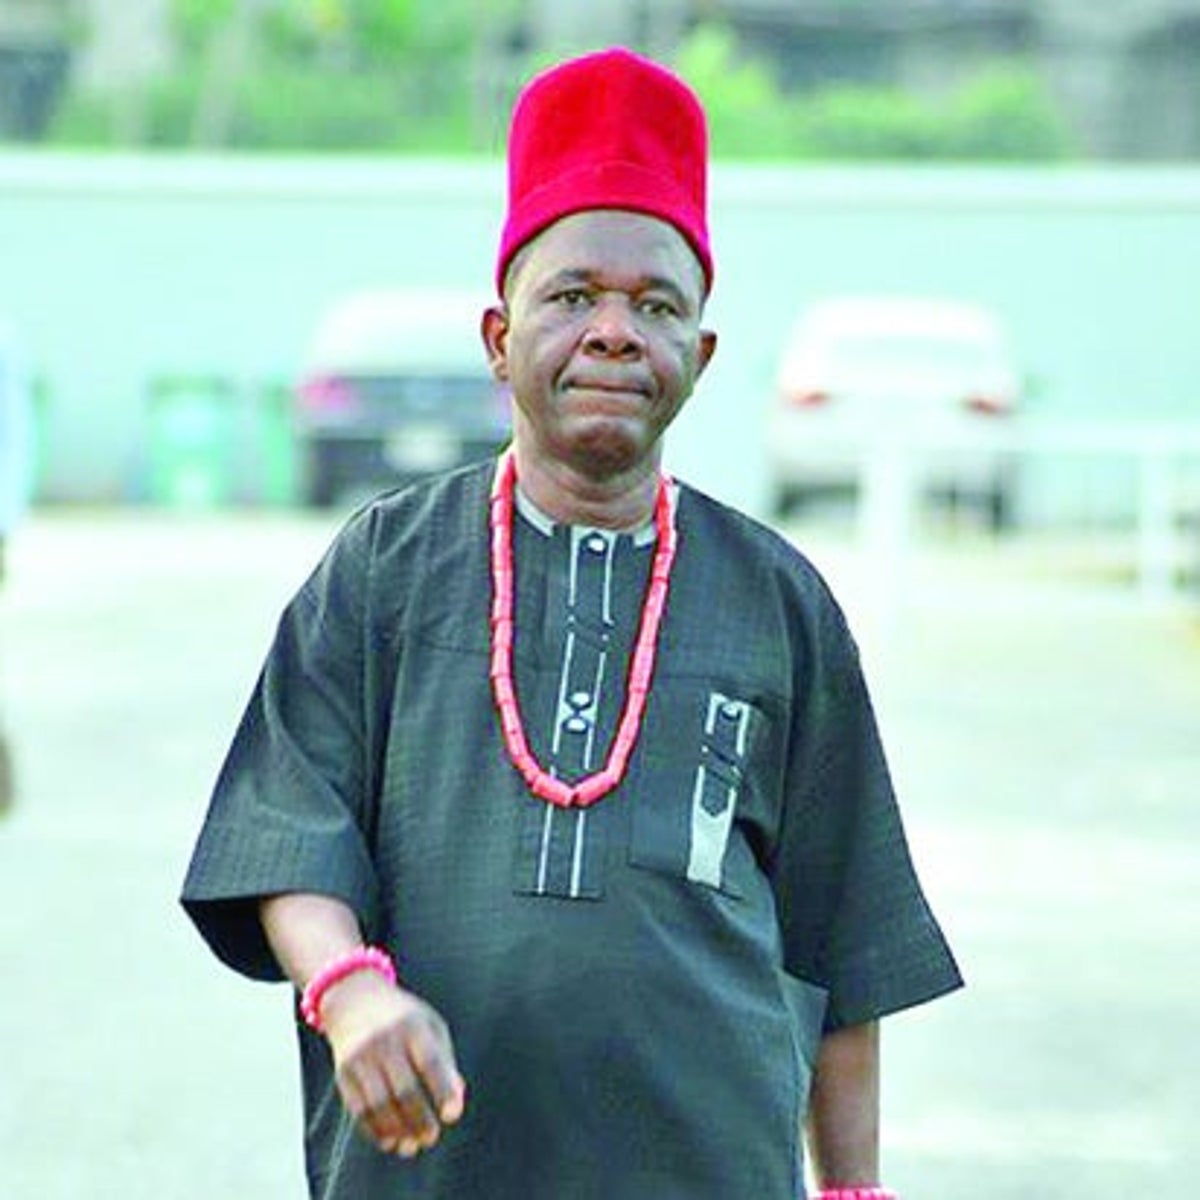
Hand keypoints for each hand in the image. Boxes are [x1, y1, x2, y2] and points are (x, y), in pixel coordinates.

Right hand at [320, 970, 465, 1157]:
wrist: (353, 999)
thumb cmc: (403, 1018)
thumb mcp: (430, 1026)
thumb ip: (445, 1062)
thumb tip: (456, 1102)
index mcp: (413, 1025)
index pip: (430, 1061)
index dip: (442, 1090)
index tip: (451, 1115)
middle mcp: (384, 1040)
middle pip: (404, 1089)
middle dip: (419, 1119)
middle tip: (431, 1137)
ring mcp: (361, 1056)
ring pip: (379, 1104)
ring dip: (397, 1131)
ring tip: (412, 1146)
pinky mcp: (343, 1072)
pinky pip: (359, 1109)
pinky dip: (375, 1130)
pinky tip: (390, 1141)